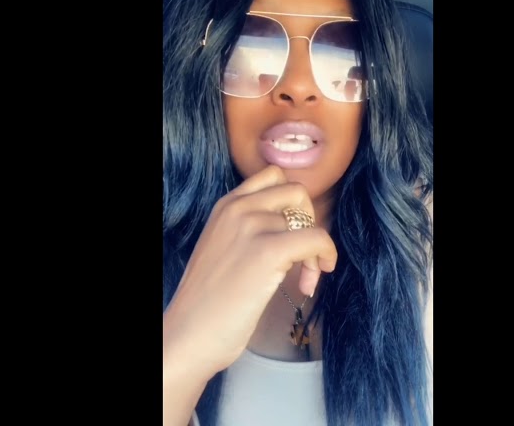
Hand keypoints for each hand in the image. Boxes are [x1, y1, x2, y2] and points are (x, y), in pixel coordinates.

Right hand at [163, 165, 336, 378]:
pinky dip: (324, 256)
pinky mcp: (267, 251)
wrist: (189, 335)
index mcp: (225, 206)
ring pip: (309, 221)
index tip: (292, 233)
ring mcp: (251, 227)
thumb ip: (248, 230)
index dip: (292, 204)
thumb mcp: (223, 249)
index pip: (272, 177)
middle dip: (308, 220)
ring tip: (303, 280)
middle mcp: (237, 208)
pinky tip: (310, 283)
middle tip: (303, 255)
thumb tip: (291, 229)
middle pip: (296, 191)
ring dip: (314, 251)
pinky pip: (316, 239)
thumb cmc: (207, 303)